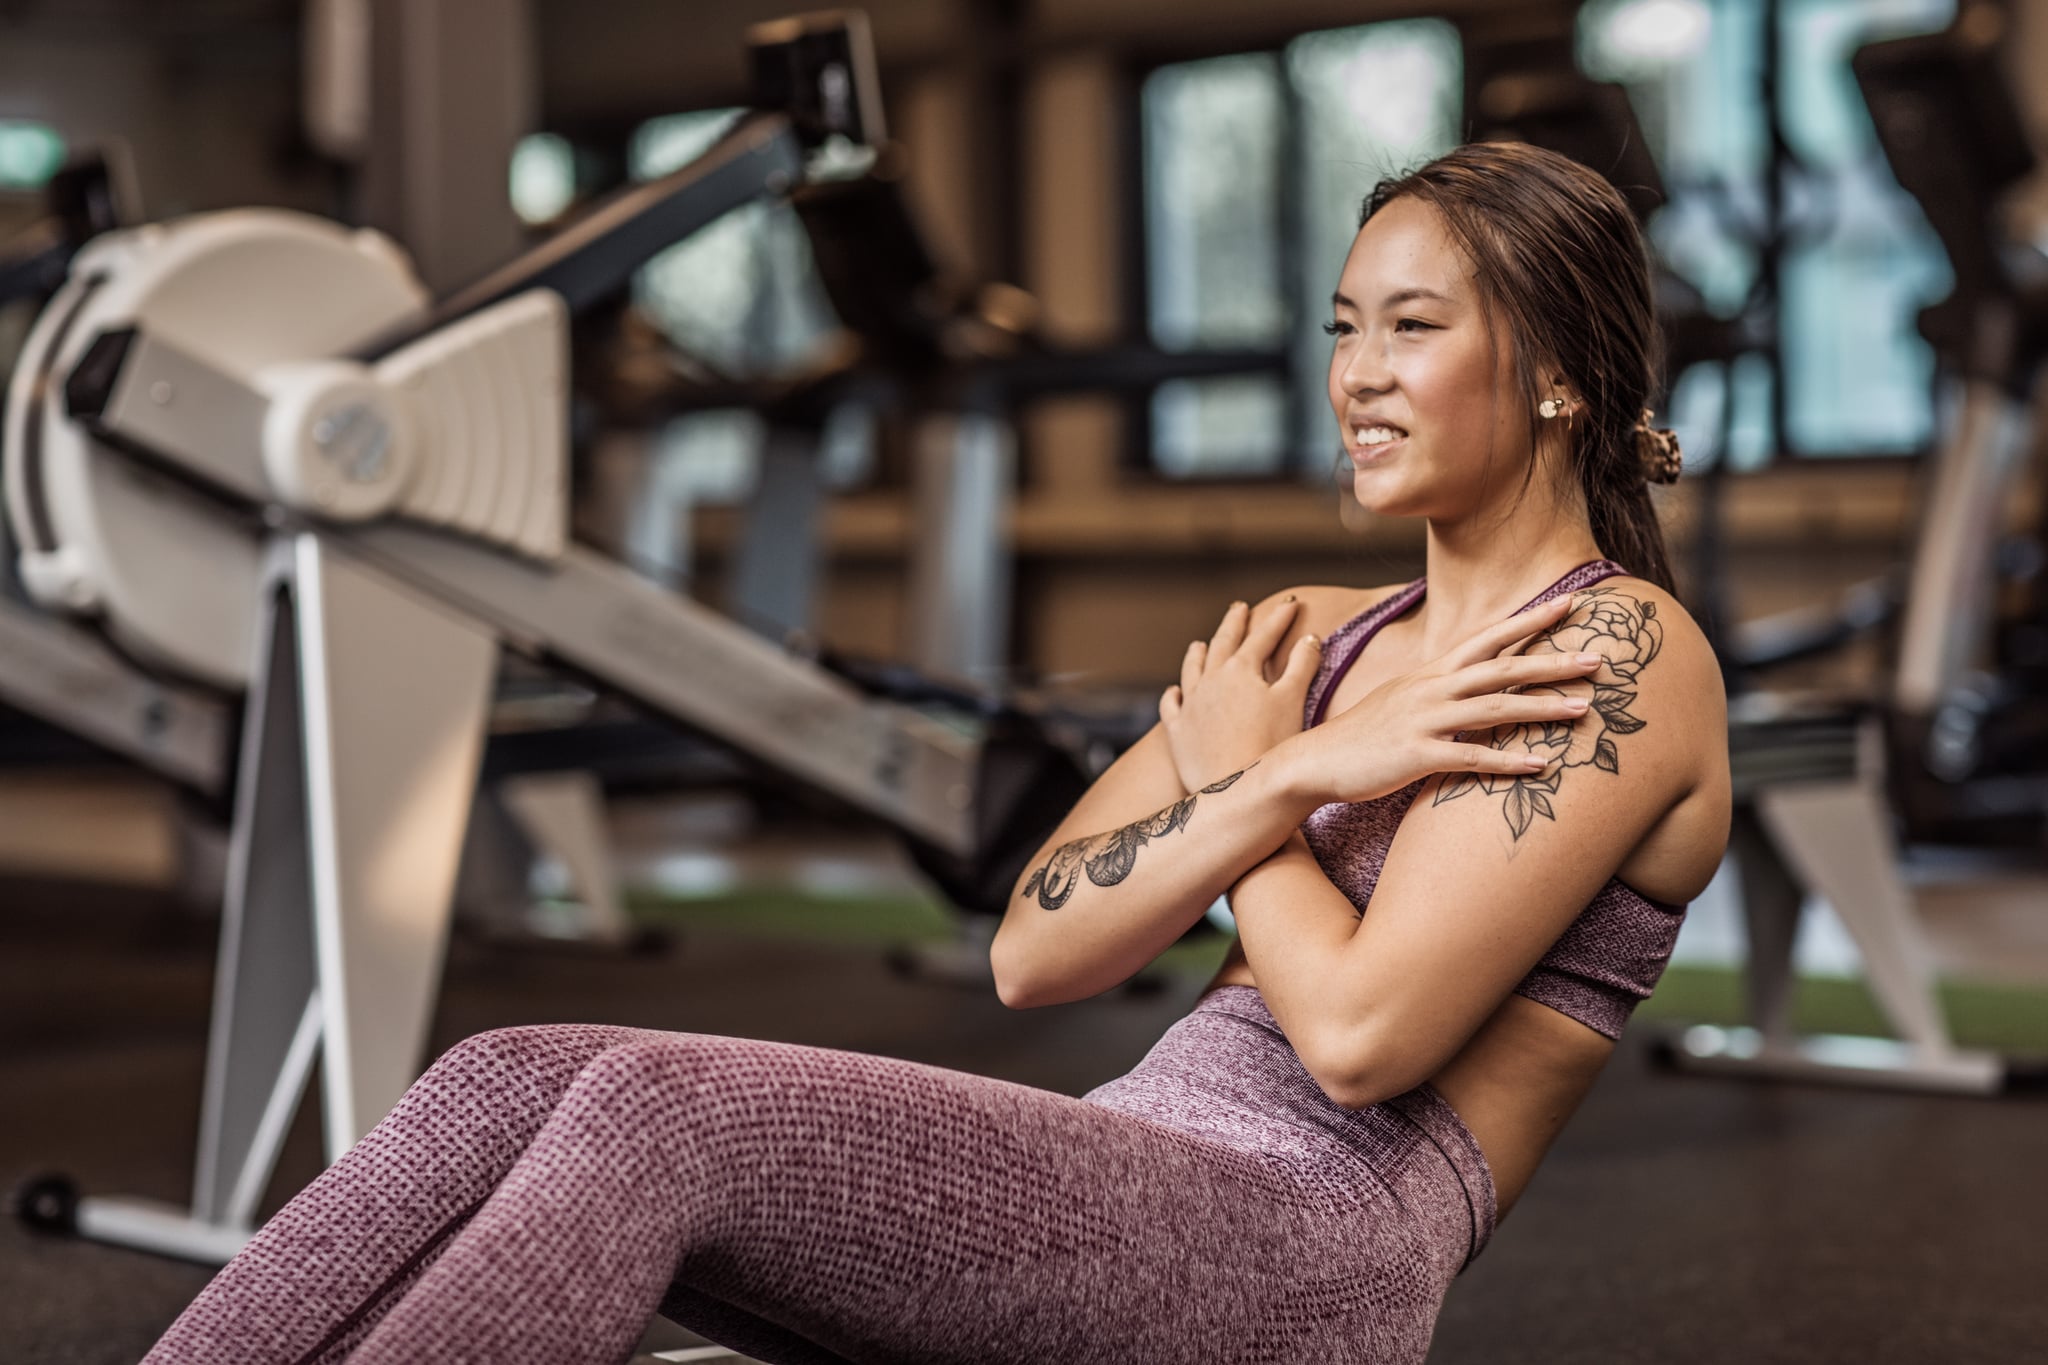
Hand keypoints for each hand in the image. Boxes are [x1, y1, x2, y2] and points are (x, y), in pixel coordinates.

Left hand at [1160, 595, 1322, 790]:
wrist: (1237, 788)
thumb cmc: (1272, 746)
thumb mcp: (1293, 701)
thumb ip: (1302, 665)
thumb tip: (1310, 637)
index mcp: (1241, 669)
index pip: (1263, 636)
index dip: (1279, 619)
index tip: (1290, 603)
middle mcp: (1210, 681)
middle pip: (1222, 643)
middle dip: (1234, 623)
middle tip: (1240, 608)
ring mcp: (1190, 706)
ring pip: (1191, 670)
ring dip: (1197, 653)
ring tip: (1200, 643)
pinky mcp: (1178, 733)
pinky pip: (1171, 706)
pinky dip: (1173, 695)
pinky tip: (1174, 691)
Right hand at [1270, 593, 1602, 806]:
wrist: (1314, 761)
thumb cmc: (1364, 735)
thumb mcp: (1403, 699)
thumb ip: (1441, 689)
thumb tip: (1475, 683)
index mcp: (1430, 672)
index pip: (1488, 637)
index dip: (1530, 620)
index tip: (1572, 604)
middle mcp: (1430, 688)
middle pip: (1501, 667)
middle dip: (1553, 661)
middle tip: (1600, 659)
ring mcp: (1423, 720)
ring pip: (1493, 706)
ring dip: (1543, 707)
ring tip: (1585, 710)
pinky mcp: (1416, 754)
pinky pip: (1470, 756)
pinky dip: (1508, 760)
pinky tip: (1541, 766)